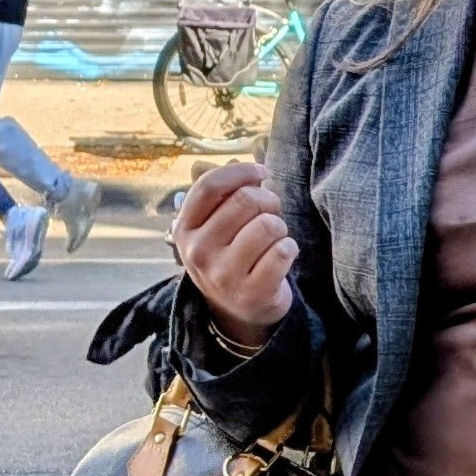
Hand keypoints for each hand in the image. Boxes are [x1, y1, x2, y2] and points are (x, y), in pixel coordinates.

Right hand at [173, 159, 298, 345]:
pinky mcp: (252, 293)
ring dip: (279, 227)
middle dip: (268, 201)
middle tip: (271, 213)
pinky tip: (281, 256)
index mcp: (185, 229)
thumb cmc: (230, 256)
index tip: (262, 172)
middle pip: (245, 201)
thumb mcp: (214, 227)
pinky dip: (290, 248)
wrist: (237, 312)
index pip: (209, 186)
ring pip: (268, 225)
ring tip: (274, 238)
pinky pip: (284, 251)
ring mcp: (224, 275)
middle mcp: (199, 252)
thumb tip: (246, 164)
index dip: (240, 172)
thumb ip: (226, 194)